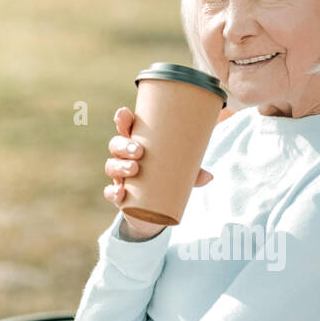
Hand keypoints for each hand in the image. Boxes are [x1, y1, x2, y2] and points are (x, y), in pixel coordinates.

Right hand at [104, 105, 217, 239]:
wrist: (154, 207)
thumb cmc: (167, 175)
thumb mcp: (180, 170)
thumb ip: (192, 172)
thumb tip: (209, 177)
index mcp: (136, 142)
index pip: (125, 126)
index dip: (122, 119)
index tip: (124, 113)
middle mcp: (123, 157)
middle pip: (116, 145)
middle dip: (124, 145)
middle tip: (139, 151)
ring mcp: (119, 175)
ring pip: (111, 166)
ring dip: (120, 166)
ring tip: (134, 169)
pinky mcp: (119, 194)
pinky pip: (110, 192)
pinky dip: (113, 192)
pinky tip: (120, 192)